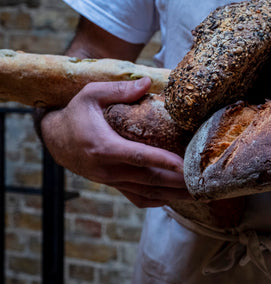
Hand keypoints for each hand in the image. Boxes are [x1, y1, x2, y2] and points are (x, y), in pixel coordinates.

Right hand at [41, 77, 190, 206]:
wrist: (55, 139)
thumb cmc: (75, 114)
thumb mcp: (91, 95)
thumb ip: (119, 90)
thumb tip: (147, 83)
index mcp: (104, 147)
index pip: (138, 157)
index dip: (162, 161)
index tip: (184, 166)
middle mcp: (108, 169)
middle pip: (149, 179)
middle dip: (177, 182)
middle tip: (201, 183)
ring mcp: (111, 181)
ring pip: (146, 193)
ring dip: (172, 195)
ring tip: (196, 193)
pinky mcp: (113, 185)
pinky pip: (137, 198)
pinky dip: (157, 200)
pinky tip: (174, 198)